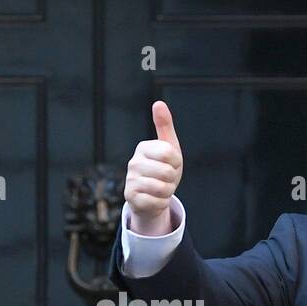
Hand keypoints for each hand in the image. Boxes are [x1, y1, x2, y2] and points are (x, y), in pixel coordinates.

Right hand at [124, 100, 182, 235]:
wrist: (152, 196)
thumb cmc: (163, 169)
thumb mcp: (169, 147)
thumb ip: (164, 125)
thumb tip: (158, 103)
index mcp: (143, 147)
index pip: (170, 153)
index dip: (176, 162)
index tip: (171, 164)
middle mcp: (133, 162)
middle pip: (167, 172)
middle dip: (172, 179)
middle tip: (165, 179)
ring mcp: (130, 180)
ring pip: (162, 188)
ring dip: (168, 191)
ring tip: (161, 189)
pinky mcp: (130, 197)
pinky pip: (157, 201)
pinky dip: (161, 202)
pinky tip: (155, 199)